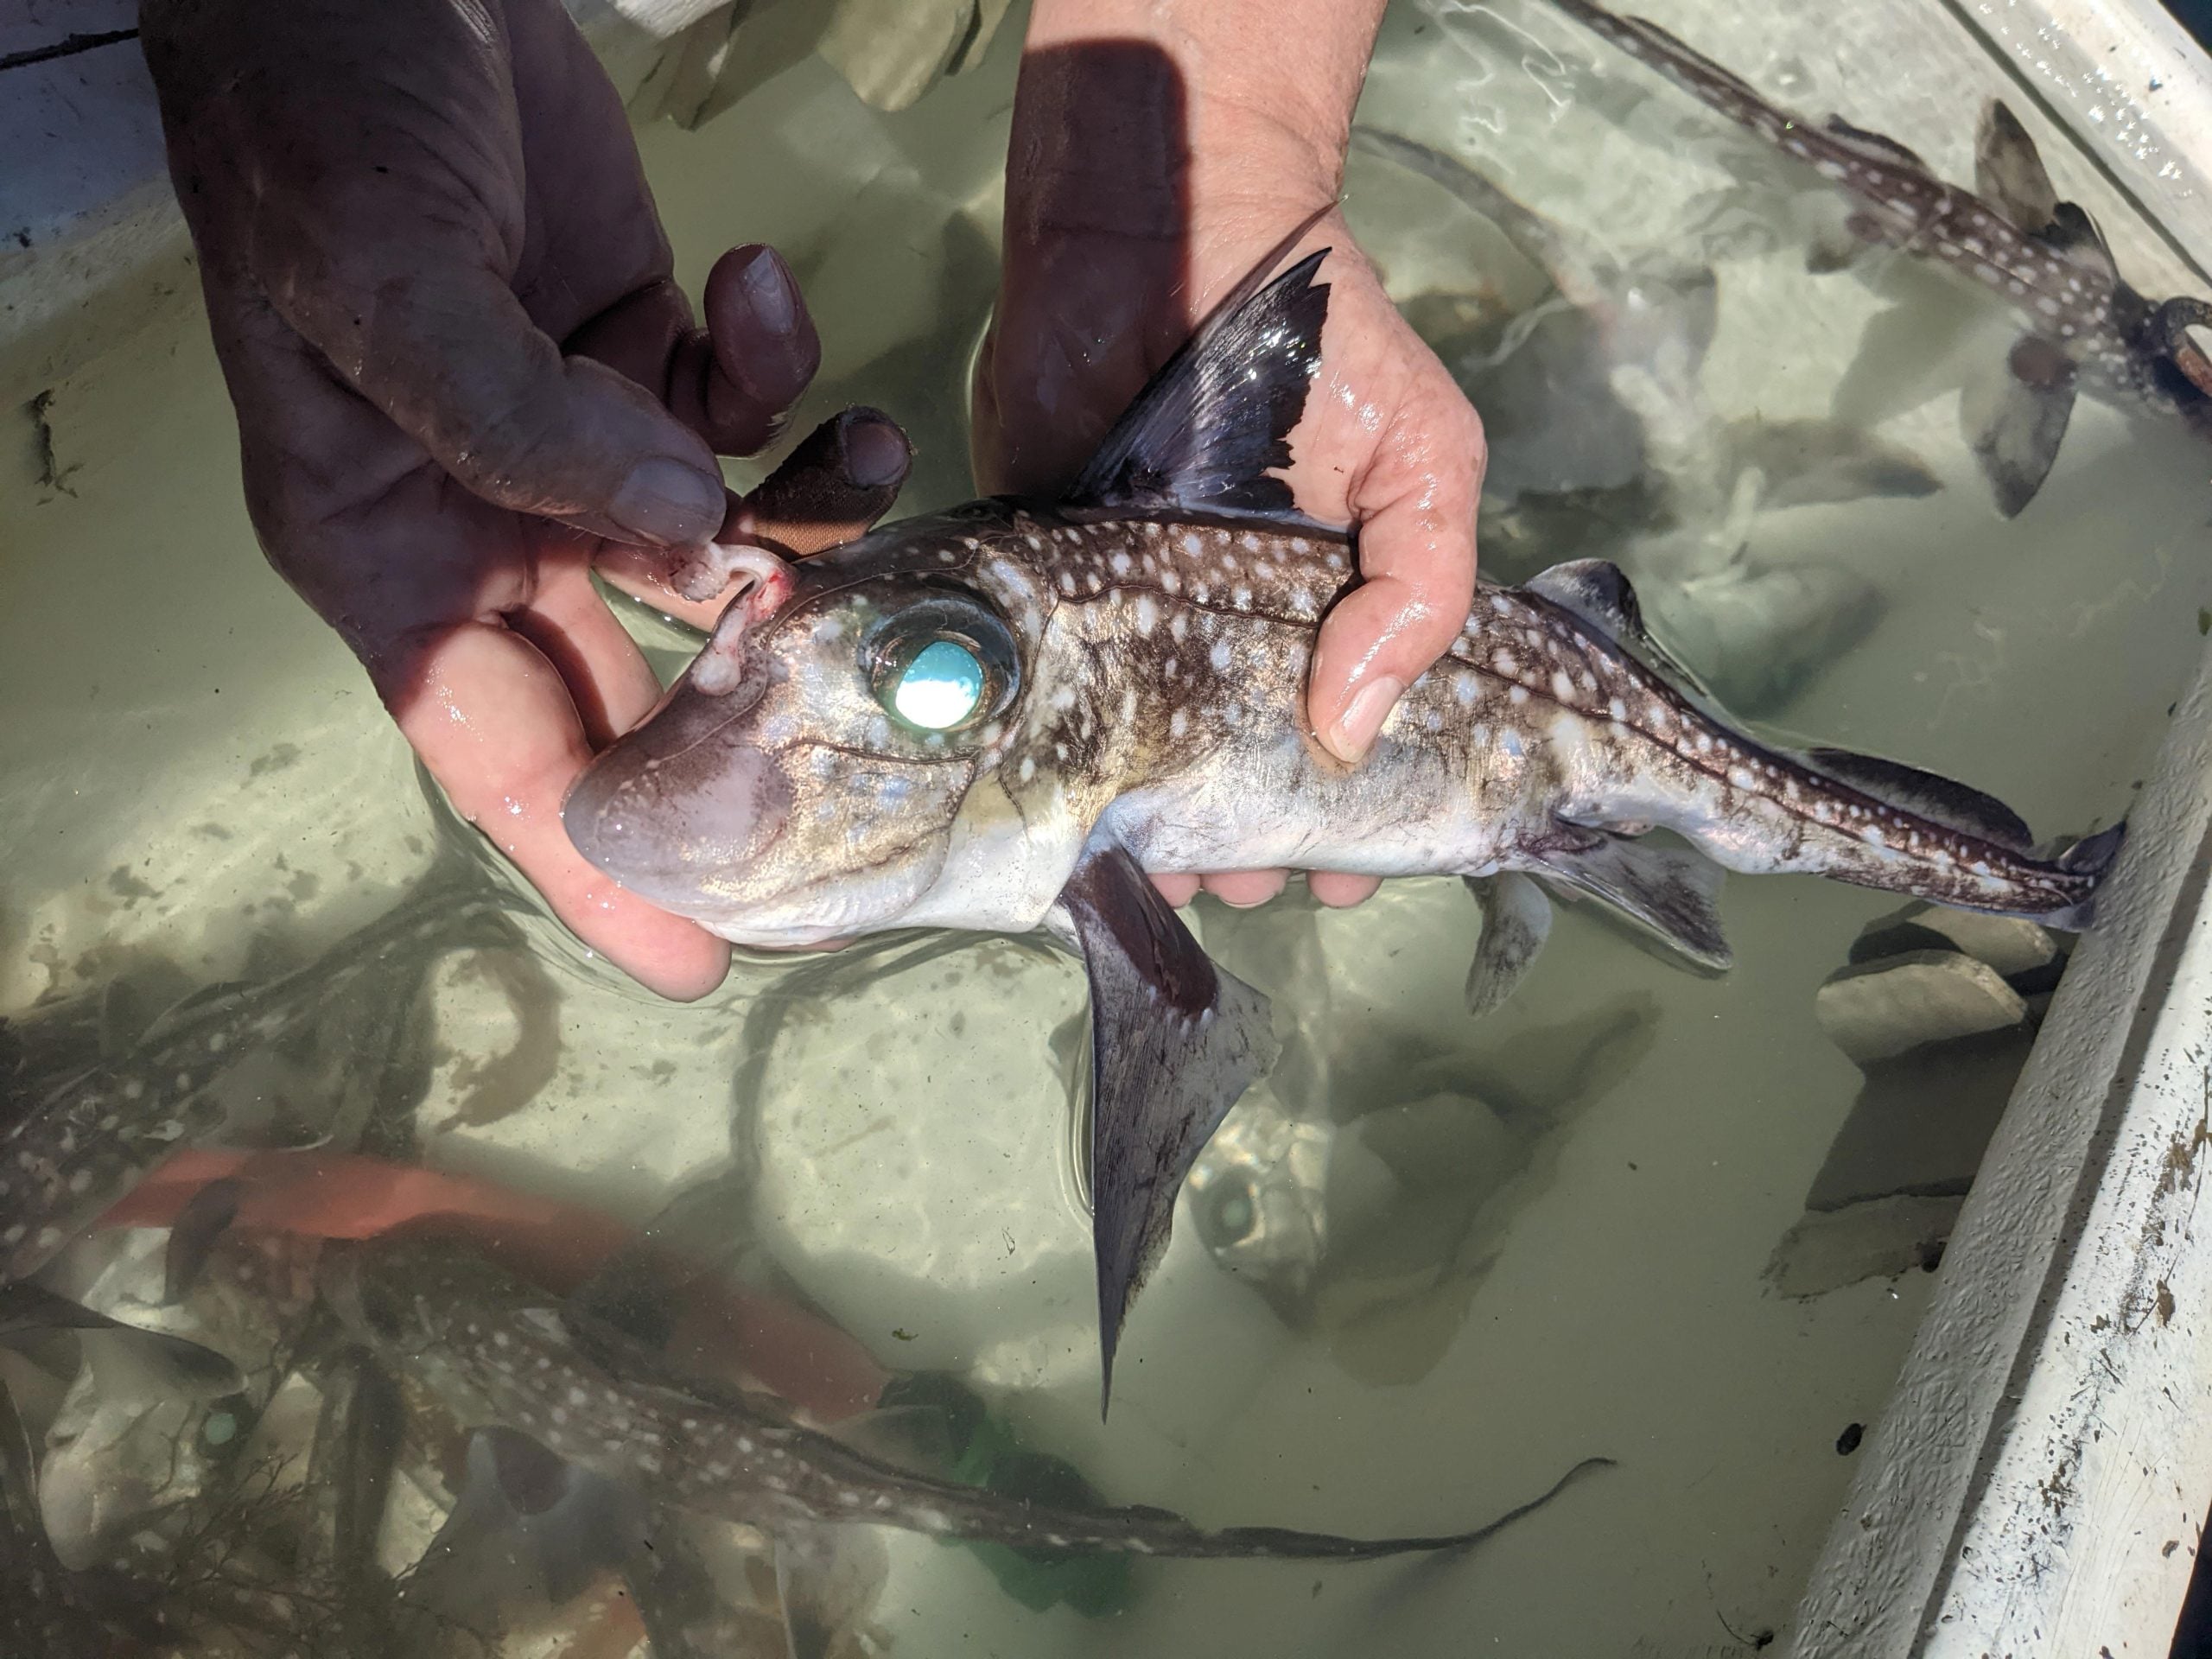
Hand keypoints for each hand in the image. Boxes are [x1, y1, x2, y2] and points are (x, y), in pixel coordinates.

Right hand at [139, 0, 909, 998]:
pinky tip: (757, 288)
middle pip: (638, 677)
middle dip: (757, 719)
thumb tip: (680, 531)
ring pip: (723, 550)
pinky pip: (742, 419)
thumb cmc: (319, 125)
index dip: (597, 860)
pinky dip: (778, 379)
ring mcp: (577, 442)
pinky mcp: (648, 357)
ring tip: (860, 462)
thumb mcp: (383, 280)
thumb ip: (522, 420)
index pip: (495, 747)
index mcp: (390, 545)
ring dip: (806, 521)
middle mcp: (489, 520)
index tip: (700, 954)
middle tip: (891, 756)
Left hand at [971, 17, 1485, 912]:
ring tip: (1163, 869)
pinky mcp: (1043, 591)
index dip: (1349, 824)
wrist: (1170, 233)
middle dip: (1246, 846)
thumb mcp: (1424, 459)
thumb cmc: (1319, 349)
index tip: (1337, 870)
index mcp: (1326, 620)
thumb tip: (1349, 731)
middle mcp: (1229, 638)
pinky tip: (1065, 823)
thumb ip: (1422, 588)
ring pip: (1140, 765)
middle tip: (1241, 875)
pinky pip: (1047, 699)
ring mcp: (1132, 621)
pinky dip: (1053, 767)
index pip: (1346, 749)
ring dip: (1153, 832)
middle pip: (1240, 777)